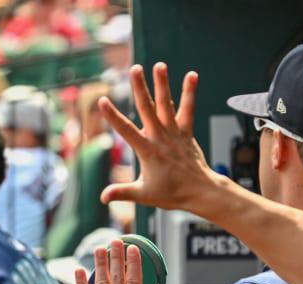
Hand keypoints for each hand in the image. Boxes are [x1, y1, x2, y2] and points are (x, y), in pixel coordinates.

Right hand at [98, 63, 221, 211]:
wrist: (200, 191)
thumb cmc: (171, 194)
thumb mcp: (143, 195)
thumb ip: (122, 193)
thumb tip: (102, 197)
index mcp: (148, 151)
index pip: (126, 131)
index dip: (113, 116)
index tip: (102, 100)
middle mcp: (161, 138)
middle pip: (147, 109)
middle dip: (140, 88)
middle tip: (134, 69)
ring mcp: (175, 133)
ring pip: (166, 105)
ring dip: (162, 84)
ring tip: (159, 65)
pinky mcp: (186, 132)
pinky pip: (188, 109)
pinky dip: (189, 93)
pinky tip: (192, 75)